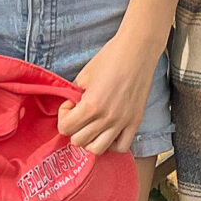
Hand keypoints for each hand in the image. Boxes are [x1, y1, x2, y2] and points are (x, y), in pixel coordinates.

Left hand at [62, 25, 159, 154]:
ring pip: (97, 149)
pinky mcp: (135, 121)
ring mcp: (122, 122)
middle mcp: (107, 118)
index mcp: (91, 105)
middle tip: (79, 114)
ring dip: (90, 140)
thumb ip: (76, 95)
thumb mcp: (85, 75)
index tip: (70, 105)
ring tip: (92, 126)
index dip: (64, 116)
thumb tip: (72, 107)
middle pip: (79, 141)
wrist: (137, 51)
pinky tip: (108, 131)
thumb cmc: (110, 58)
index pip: (65, 128)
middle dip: (74, 128)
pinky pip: (122, 147)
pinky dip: (112, 144)